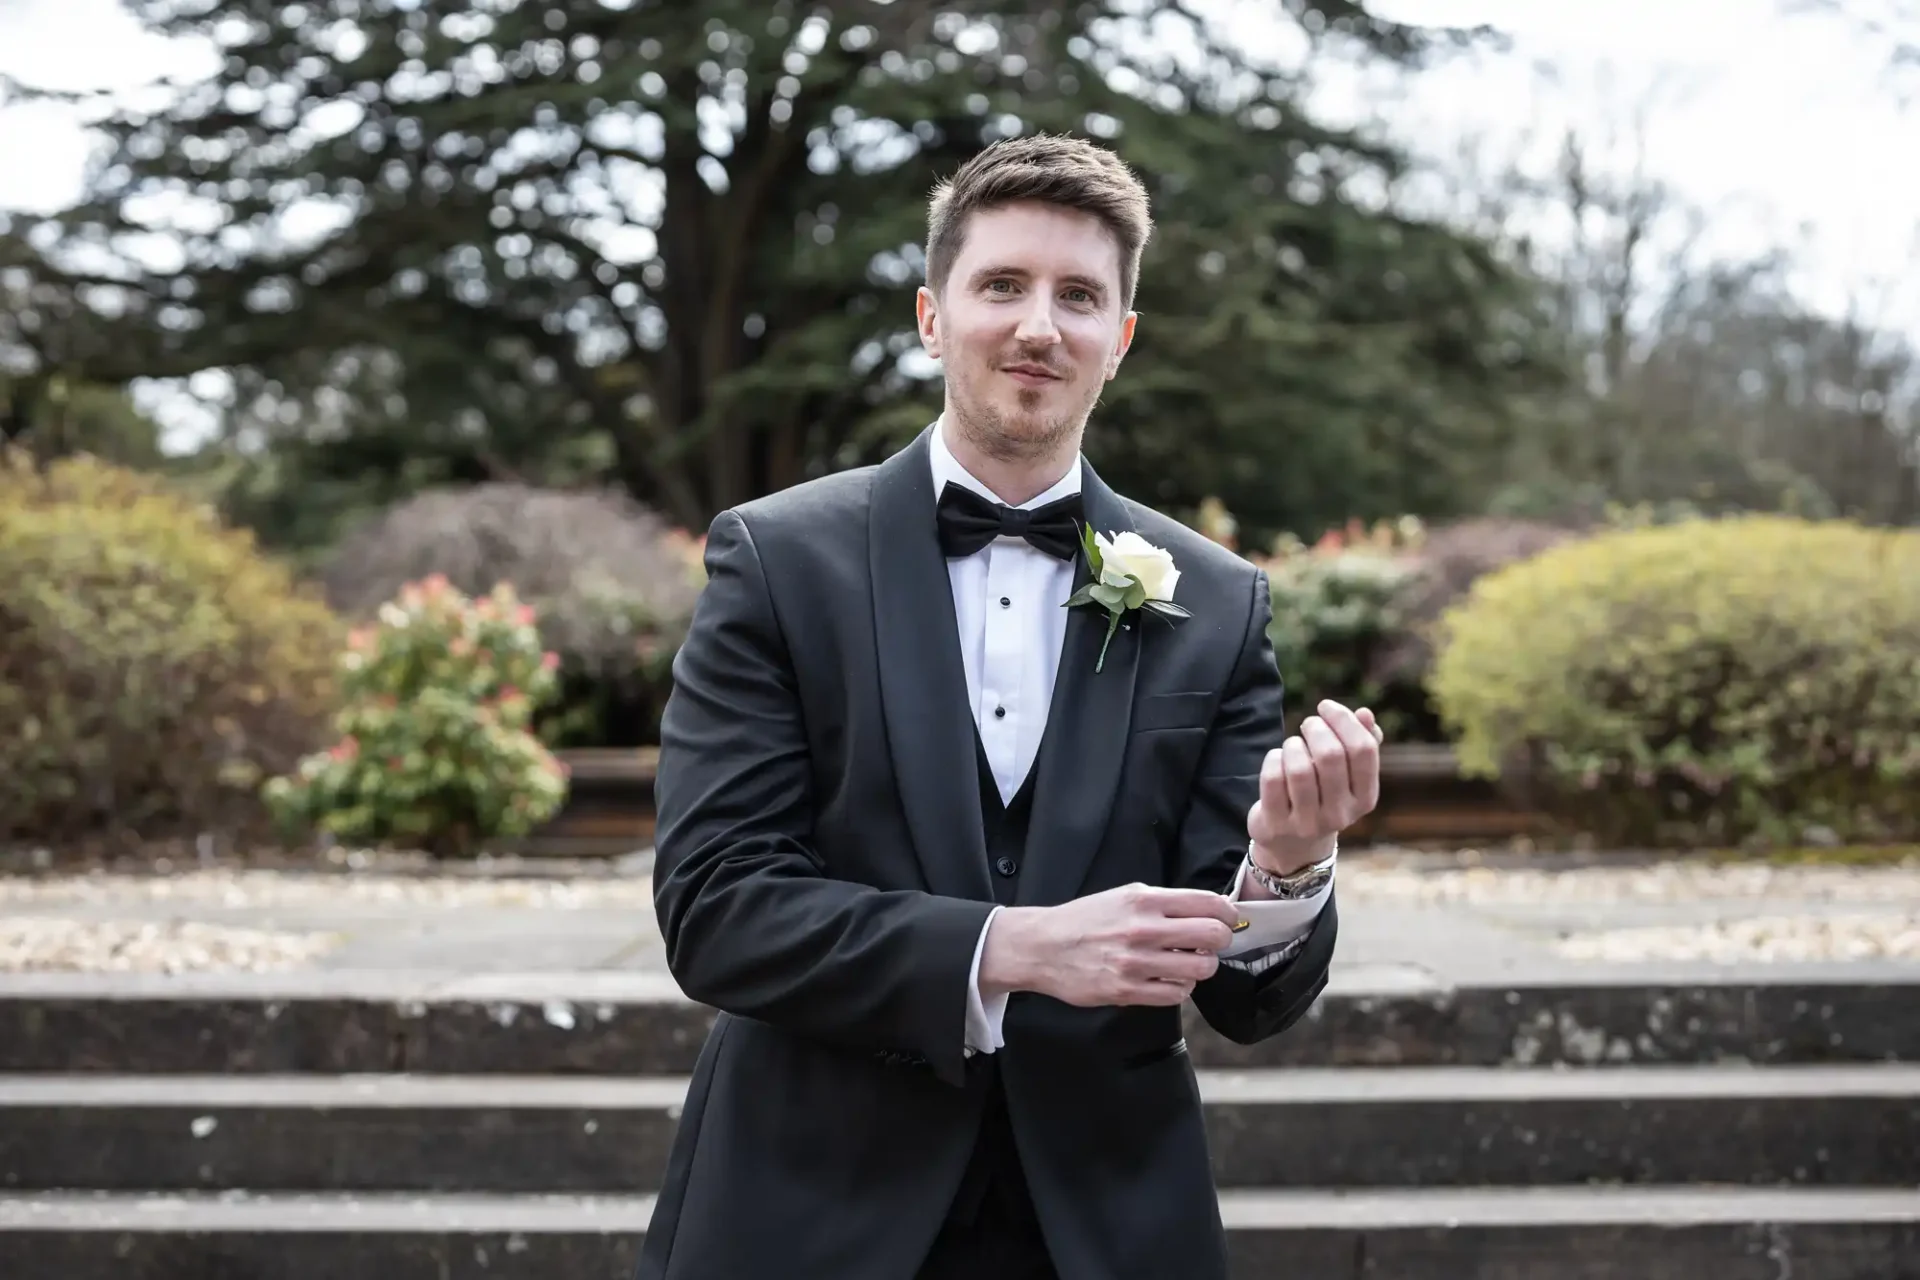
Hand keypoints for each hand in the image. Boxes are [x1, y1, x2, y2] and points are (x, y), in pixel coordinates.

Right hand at [978, 883, 1241, 1007]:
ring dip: (1202, 967)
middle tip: (1212, 944)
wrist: (1042, 946)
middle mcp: (1143, 929)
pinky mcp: (1127, 991)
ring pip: (1200, 969)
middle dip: (1221, 941)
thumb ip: (1164, 903)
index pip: (1209, 903)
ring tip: (1190, 964)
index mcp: (1144, 900)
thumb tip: (1207, 913)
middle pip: (1213, 936)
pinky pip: (1176, 993)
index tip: (1228, 920)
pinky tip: (1170, 979)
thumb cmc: (1085, 920)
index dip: (1228, 914)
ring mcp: (1136, 962)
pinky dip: (1181, 987)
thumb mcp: (1124, 896)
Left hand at [1247, 700, 1385, 871]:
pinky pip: (1273, 779)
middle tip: (1308, 724)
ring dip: (1293, 745)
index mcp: (1365, 798)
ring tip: (1293, 745)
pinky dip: (1273, 759)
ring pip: (1300, 768)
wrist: (1294, 845)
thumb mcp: (1348, 775)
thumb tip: (1365, 714)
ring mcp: (1307, 823)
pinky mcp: (1276, 824)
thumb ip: (1362, 742)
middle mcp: (1340, 814)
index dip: (1344, 720)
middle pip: (1331, 755)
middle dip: (1315, 728)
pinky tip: (1277, 759)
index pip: (1363, 750)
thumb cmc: (1324, 795)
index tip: (1326, 707)